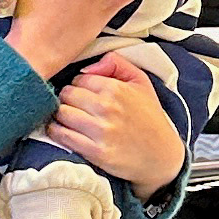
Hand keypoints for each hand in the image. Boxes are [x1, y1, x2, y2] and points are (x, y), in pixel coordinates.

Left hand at [49, 50, 187, 196]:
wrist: (161, 156)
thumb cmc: (149, 118)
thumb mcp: (141, 82)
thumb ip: (116, 63)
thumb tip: (87, 67)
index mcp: (116, 89)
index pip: (79, 79)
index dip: (78, 85)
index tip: (82, 93)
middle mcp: (107, 108)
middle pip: (66, 95)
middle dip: (67, 99)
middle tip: (73, 105)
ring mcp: (100, 131)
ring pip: (61, 113)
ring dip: (60, 115)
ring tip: (66, 117)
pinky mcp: (96, 152)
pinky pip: (63, 136)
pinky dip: (56, 131)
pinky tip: (61, 130)